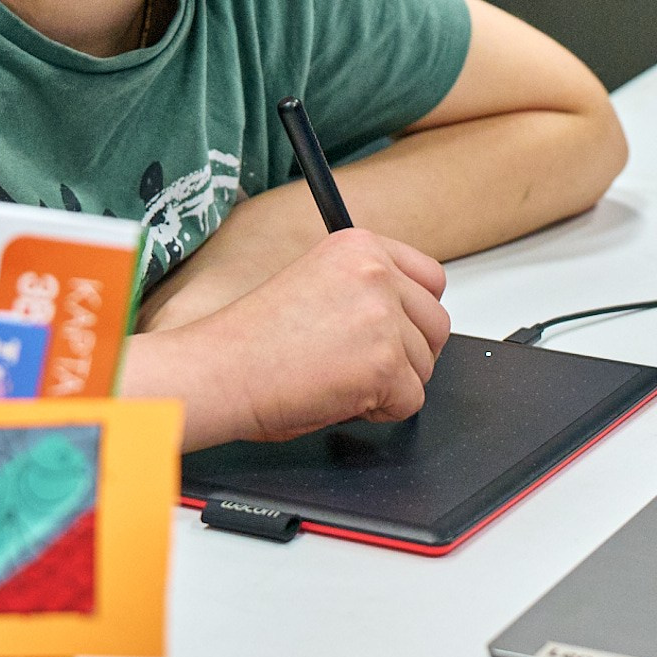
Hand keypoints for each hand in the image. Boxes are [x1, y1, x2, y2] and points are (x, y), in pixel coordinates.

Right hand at [122, 228, 450, 446]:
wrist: (219, 370)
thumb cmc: (251, 340)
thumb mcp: (315, 283)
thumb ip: (363, 288)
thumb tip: (406, 315)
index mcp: (358, 245)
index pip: (430, 277)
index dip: (414, 314)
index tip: (395, 332)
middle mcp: (375, 272)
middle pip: (437, 323)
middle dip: (408, 354)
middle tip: (361, 365)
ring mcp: (382, 317)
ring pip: (425, 365)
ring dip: (391, 383)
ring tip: (338, 377)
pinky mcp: (384, 363)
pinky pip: (410, 401)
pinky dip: (379, 411)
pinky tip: (339, 396)